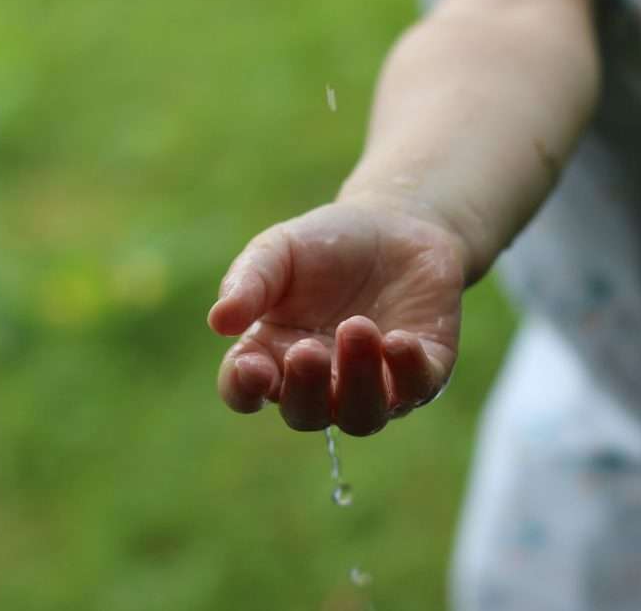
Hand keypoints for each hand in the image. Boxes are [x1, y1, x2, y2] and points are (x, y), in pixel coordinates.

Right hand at [207, 201, 464, 435]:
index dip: (244, 387)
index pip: (245, 391)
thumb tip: (219, 321)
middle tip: (307, 350)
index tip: (250, 366)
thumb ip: (249, 282)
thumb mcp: (279, 250)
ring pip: (361, 415)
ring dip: (358, 381)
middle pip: (305, 414)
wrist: (397, 224)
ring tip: (358, 328)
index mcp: (271, 355)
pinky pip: (415, 389)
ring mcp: (373, 386)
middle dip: (306, 389)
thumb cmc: (326, 244)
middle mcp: (320, 382)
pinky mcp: (422, 374)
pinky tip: (398, 341)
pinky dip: (407, 372)